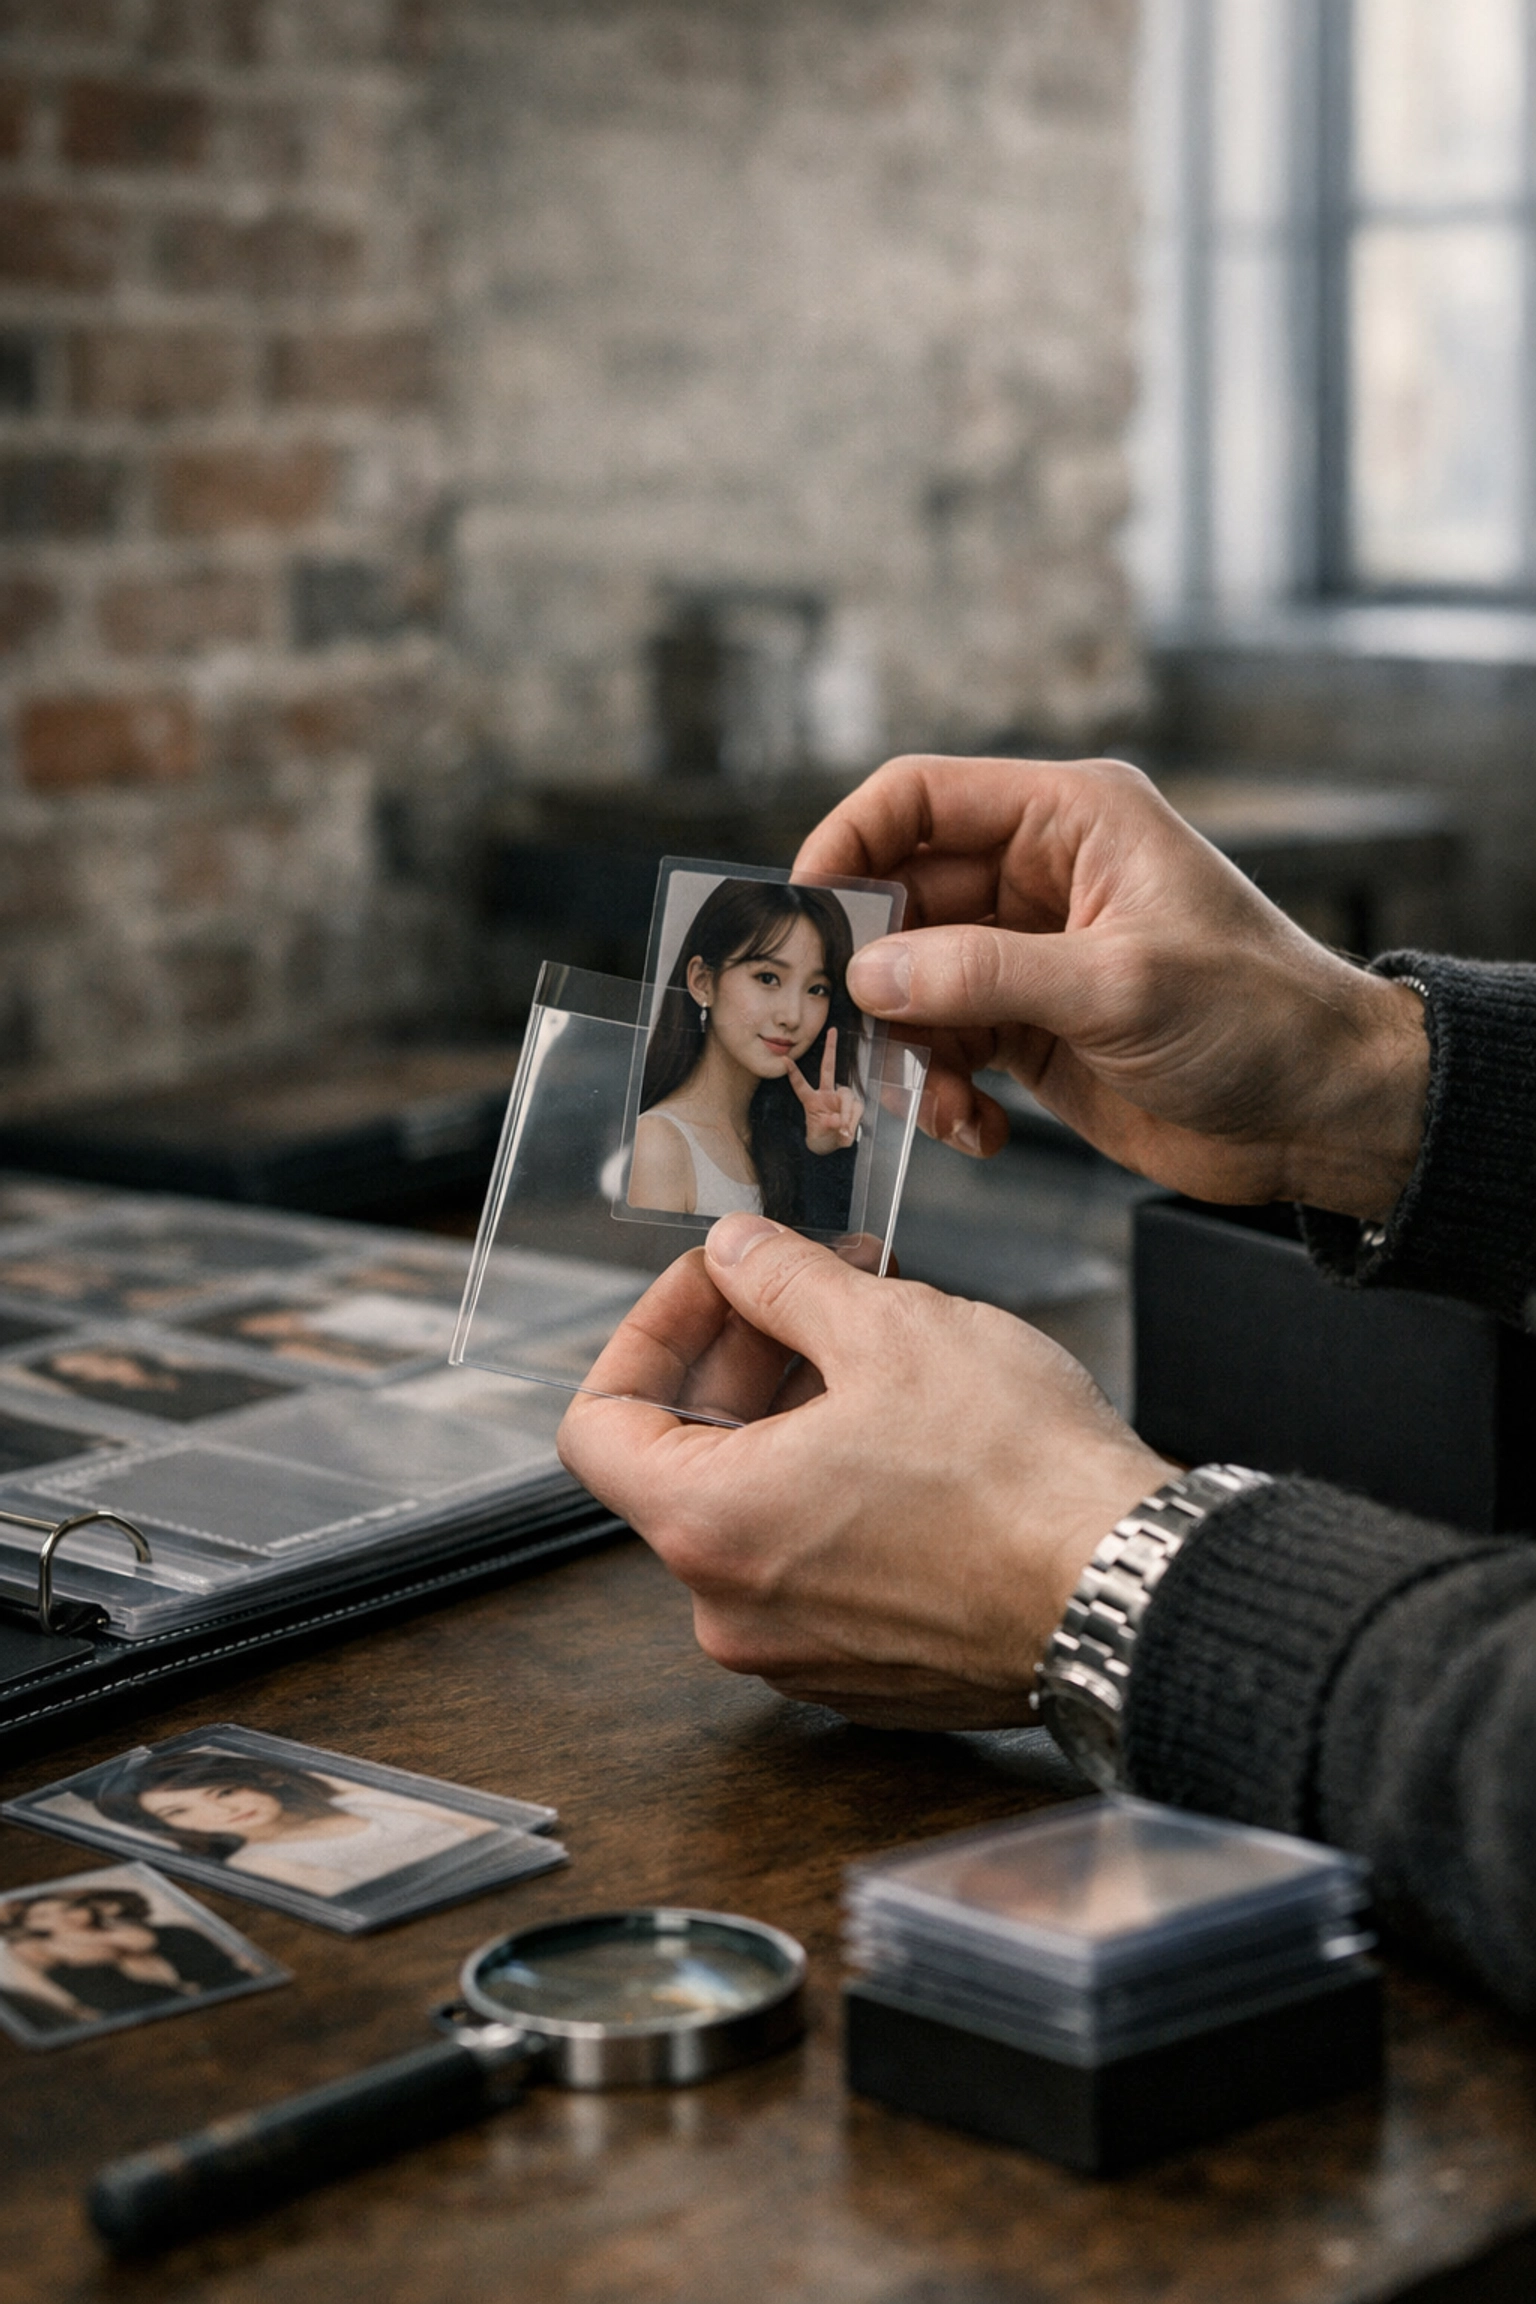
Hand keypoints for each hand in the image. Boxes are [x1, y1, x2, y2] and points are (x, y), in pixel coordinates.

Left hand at [558, 1212, 1170, 1728]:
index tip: (716, 1285)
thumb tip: (739, 1254)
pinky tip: (916, 1428)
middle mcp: (734, 1611)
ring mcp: (802, 1653)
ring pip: (760, 1508)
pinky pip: (819, 1562)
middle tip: (820, 1285)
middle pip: (688, 1459)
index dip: (651, 1331)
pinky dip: (841, 1486)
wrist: (1132, 1594)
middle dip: (747, 1355)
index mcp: (710, 1527)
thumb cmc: (1020, 1479)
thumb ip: (784, 1281)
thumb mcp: (889, 1327)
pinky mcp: (870, 1671)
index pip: (600, 1425)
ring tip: (885, 1340)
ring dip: (799, 1413)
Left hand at [785, 1027, 863, 1153]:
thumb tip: (838, 1120)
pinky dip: (853, 1120)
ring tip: (843, 1131)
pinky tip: (847, 1131)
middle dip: (831, 1048)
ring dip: (847, 1114)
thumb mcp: (819, 1137)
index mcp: (811, 1101)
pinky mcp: (853, 1105)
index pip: (800, 1085)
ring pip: (847, 1097)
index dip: (793, 1073)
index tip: (784, 1060)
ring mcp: (840, 1098)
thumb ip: (827, 1127)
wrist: (833, 1148)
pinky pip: (856, 1108)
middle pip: (828, 1068)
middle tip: (833, 1031)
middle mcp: (825, 1094)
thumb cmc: (821, 1139)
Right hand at [796, 754, 1429, 1220]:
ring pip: (914, 983)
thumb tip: (869, 975)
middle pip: (903, 899)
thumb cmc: (1259, 1018)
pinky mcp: (1035, 1029)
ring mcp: (1033, 956)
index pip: (922, 798)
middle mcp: (1043, 876)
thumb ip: (982, 975)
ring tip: (930, 1098)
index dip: (849, 841)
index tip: (803, 909)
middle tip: (845, 1029)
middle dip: (871, 969)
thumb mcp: (1116, 986)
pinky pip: (946, 1046)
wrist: (1326, 1113)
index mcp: (1070, 820)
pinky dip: (942, 1090)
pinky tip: (974, 1128)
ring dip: (904, 1045)